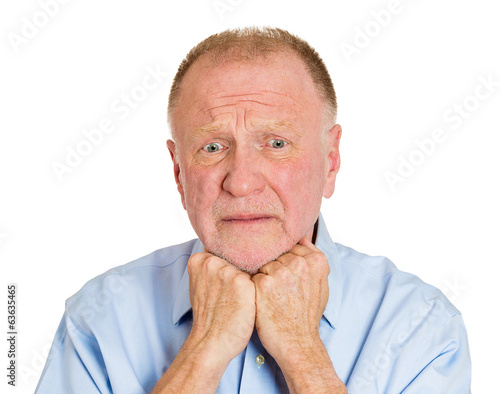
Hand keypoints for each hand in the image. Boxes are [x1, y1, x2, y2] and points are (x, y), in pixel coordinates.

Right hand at [152, 253, 255, 392]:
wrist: (210, 342)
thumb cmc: (208, 316)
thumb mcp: (201, 286)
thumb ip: (211, 269)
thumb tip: (228, 257)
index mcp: (199, 260)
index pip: (224, 255)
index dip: (226, 273)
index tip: (221, 289)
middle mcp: (212, 262)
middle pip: (237, 261)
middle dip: (238, 277)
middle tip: (230, 298)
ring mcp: (227, 271)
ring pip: (248, 271)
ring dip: (248, 285)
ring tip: (238, 303)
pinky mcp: (243, 282)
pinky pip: (257, 281)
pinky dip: (255, 293)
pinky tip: (247, 306)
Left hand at [252, 236, 329, 366]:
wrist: (297, 342)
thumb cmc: (306, 314)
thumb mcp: (321, 284)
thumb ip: (313, 258)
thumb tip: (303, 236)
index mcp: (316, 261)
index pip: (291, 249)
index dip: (287, 266)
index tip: (289, 282)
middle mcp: (300, 263)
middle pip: (276, 256)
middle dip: (275, 271)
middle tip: (282, 293)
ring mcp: (281, 272)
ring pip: (263, 265)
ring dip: (264, 279)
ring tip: (273, 298)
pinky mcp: (264, 283)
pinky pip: (252, 276)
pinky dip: (254, 288)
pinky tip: (263, 302)